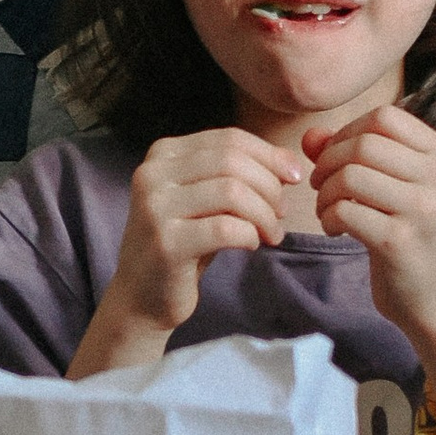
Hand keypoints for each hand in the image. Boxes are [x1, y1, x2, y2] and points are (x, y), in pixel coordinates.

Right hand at [68, 128, 306, 374]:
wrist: (141, 296)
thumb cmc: (184, 243)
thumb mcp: (208, 200)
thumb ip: (240, 174)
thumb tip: (289, 161)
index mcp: (163, 154)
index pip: (229, 138)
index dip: (269, 155)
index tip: (294, 177)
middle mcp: (153, 174)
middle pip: (232, 161)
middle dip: (269, 186)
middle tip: (281, 213)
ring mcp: (155, 208)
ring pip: (232, 192)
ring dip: (264, 213)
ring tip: (272, 234)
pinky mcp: (166, 243)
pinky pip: (225, 229)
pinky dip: (249, 235)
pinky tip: (251, 245)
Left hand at [302, 105, 435, 347]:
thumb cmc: (415, 238)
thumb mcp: (396, 188)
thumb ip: (355, 155)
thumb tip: (310, 136)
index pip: (385, 117)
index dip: (348, 132)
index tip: (337, 159)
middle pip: (363, 144)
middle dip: (329, 163)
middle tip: (322, 187)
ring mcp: (423, 210)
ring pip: (350, 175)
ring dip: (325, 193)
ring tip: (328, 211)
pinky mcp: (400, 242)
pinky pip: (345, 211)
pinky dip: (328, 218)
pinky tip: (336, 230)